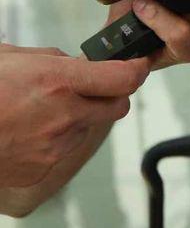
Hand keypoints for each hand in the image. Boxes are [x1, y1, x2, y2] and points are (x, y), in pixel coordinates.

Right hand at [0, 44, 147, 186]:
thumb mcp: (15, 58)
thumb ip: (56, 60)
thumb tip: (80, 64)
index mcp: (60, 82)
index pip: (125, 78)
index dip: (136, 69)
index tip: (137, 65)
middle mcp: (64, 116)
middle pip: (118, 106)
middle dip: (111, 94)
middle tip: (92, 87)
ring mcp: (53, 146)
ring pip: (88, 128)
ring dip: (78, 118)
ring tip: (41, 110)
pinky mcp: (40, 169)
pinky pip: (62, 151)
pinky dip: (55, 140)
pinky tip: (28, 131)